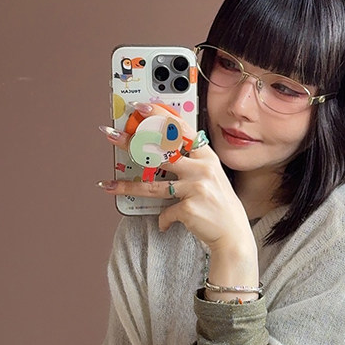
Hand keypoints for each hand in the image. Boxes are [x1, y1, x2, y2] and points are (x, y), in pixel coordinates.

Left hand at [99, 103, 252, 249]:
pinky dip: (163, 220)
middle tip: (112, 136)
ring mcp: (195, 188)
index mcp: (207, 157)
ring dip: (128, 186)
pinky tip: (164, 224)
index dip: (159, 116)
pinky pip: (165, 213)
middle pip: (160, 152)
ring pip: (152, 186)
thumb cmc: (219, 205)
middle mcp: (202, 169)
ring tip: (110, 185)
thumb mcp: (211, 177)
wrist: (233, 235)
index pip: (180, 129)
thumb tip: (160, 152)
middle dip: (132, 142)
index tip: (141, 109)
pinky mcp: (189, 208)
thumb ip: (192, 163)